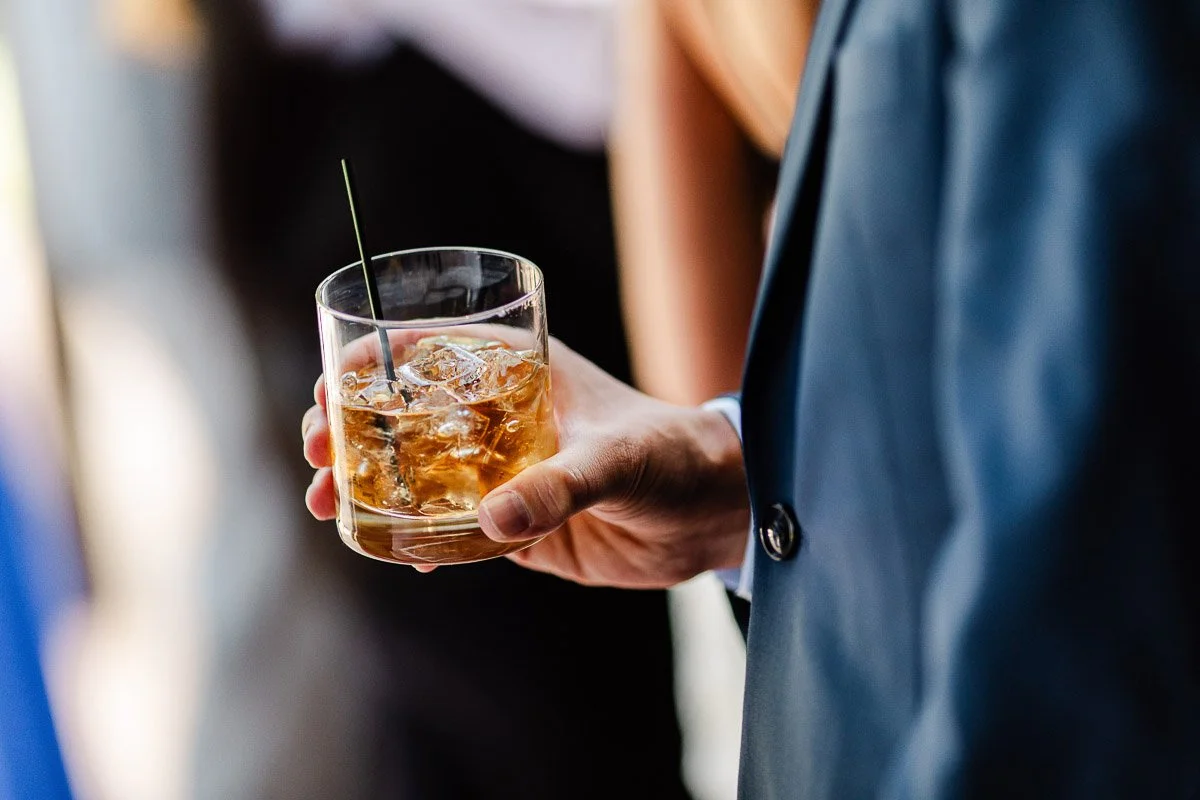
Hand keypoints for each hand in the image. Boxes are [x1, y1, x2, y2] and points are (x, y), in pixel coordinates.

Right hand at [302, 340, 749, 587]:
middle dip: (351, 432)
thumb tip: (494, 521)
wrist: (714, 512)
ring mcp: (504, 471)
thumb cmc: (674, 455)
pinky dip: (420, 540)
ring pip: (419, 474)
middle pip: (405, 415)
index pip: (427, 352)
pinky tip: (399, 555)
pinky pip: (454, 530)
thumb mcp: (616, 459)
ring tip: (329, 508)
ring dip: (370, 488)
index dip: (369, 365)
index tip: (327, 390)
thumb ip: (560, 488)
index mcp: (520, 372)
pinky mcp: (519, 523)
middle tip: (315, 457)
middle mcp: (501, 417)